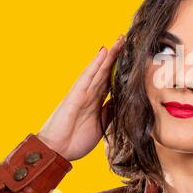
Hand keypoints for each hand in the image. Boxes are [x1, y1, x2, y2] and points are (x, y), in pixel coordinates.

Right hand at [37, 35, 124, 160]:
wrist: (58, 152)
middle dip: (118, 57)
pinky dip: (95, 64)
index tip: (134, 58)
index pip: (112, 81)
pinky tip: (103, 52)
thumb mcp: (102, 125)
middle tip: (128, 40)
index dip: (122, 69)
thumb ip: (111, 112)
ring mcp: (83, 93)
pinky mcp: (75, 95)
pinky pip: (87, 76)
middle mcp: (91, 93)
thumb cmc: (76, 139)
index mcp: (97, 101)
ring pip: (99, 69)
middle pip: (107, 71)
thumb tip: (124, 103)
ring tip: (119, 40)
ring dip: (110, 55)